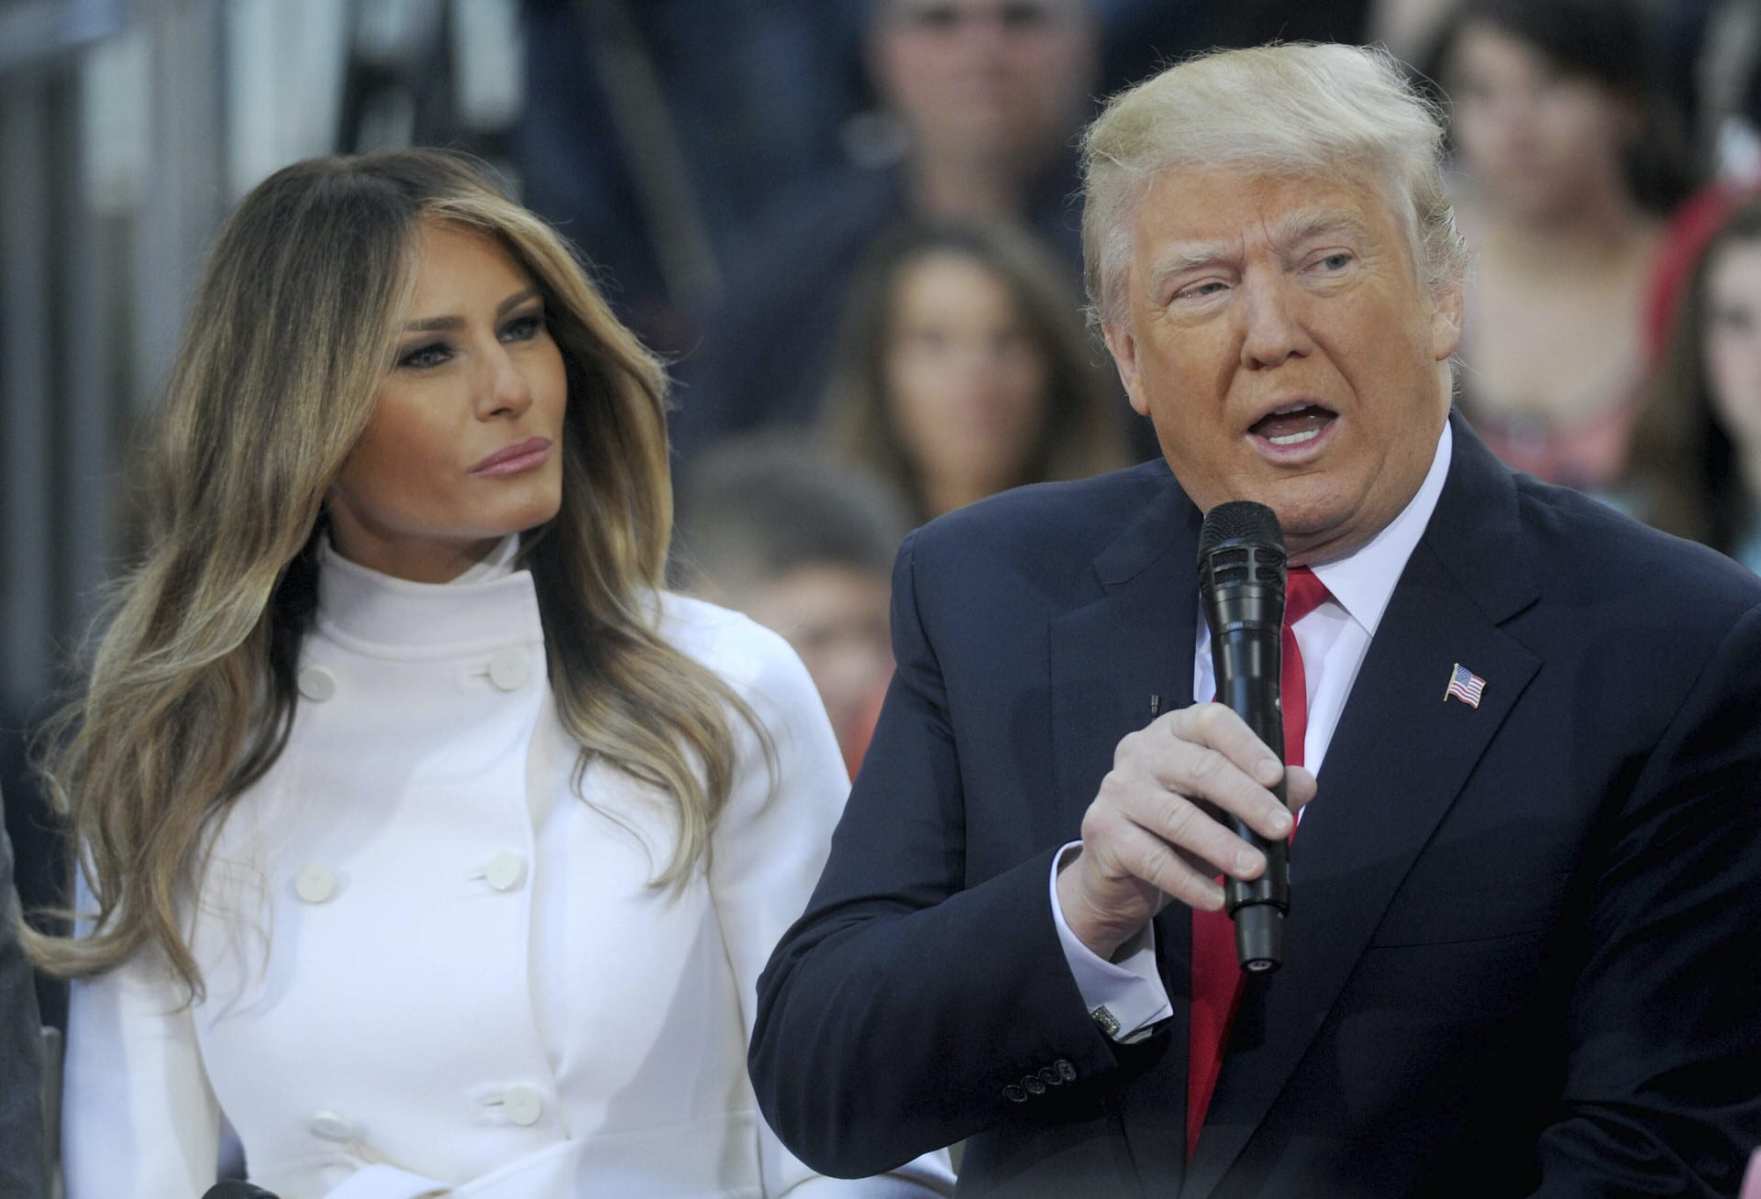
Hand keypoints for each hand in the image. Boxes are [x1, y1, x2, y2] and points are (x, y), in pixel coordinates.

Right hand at [1054, 702, 1316, 959]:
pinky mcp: (1103, 831)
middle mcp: (1141, 752)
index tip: (1276, 776)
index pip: (1210, 722)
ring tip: (1255, 869)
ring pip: (1176, 816)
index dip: (1245, 746)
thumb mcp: (1222, 807)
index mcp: (1173, 732)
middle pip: (1198, 768)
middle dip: (1246, 800)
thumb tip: (1304, 783)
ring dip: (1222, 845)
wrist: (1117, 874)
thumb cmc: (1175, 828)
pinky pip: (1153, 859)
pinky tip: (1216, 898)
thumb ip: (1262, 791)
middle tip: (1280, 829)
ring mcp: (1117, 790)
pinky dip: (1189, 882)